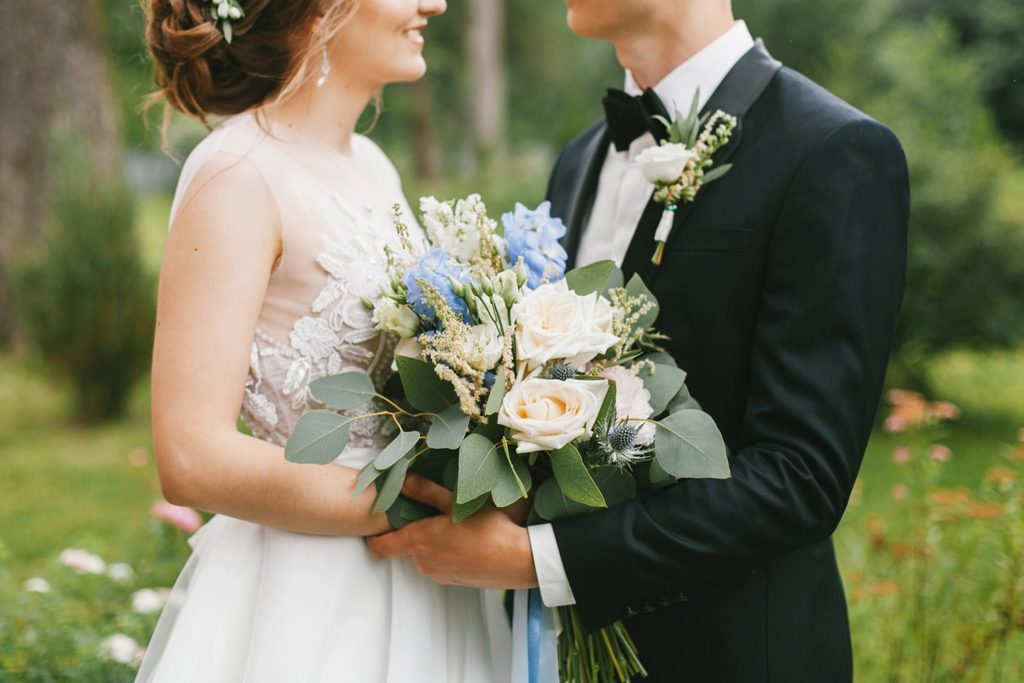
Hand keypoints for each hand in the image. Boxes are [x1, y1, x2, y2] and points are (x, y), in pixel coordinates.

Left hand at [366, 474, 538, 589]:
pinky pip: (440, 564)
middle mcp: (423, 562)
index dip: (376, 535)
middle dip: (414, 531)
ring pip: (425, 555)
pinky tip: (467, 541)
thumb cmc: (488, 528)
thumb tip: (401, 479)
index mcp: (419, 541)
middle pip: (405, 546)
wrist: (519, 560)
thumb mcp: (456, 502)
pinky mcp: (454, 581)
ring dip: (433, 542)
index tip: (383, 522)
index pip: (381, 547)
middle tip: (433, 513)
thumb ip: (425, 491)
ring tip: (456, 526)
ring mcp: (438, 574)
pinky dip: (447, 553)